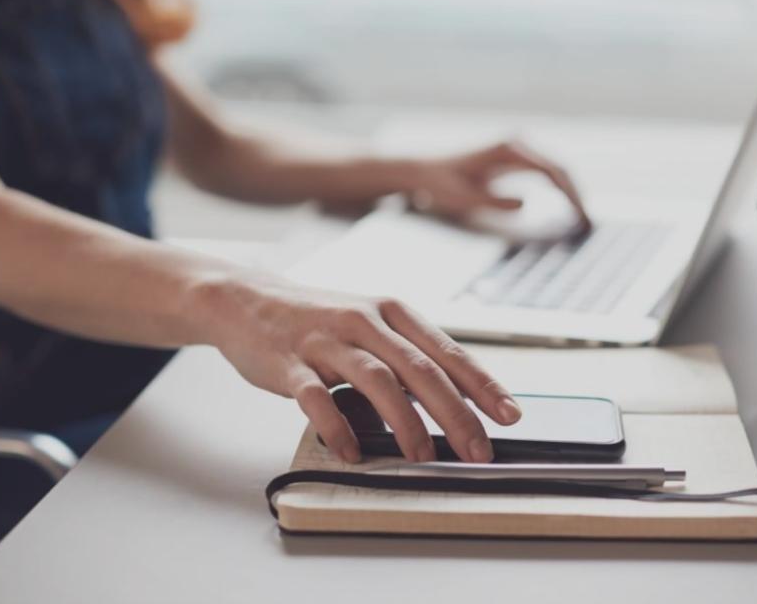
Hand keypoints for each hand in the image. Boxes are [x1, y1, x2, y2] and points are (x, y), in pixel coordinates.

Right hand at [201, 275, 520, 463]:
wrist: (247, 300)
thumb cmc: (319, 319)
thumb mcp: (371, 324)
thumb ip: (408, 356)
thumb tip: (457, 399)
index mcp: (392, 312)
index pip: (448, 351)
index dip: (483, 384)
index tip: (510, 415)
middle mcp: (365, 322)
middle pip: (421, 369)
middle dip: (456, 413)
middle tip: (478, 449)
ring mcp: (327, 341)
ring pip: (378, 380)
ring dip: (405, 422)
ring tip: (424, 456)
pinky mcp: (290, 362)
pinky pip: (317, 398)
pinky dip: (338, 427)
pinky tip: (353, 452)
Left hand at [407, 141, 589, 227]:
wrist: (423, 170)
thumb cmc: (441, 184)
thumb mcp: (464, 198)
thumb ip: (494, 201)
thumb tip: (525, 203)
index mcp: (508, 150)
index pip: (551, 170)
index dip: (570, 194)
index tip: (579, 215)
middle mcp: (517, 144)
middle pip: (560, 168)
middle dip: (576, 195)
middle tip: (588, 223)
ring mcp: (517, 149)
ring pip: (556, 170)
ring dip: (571, 193)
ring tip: (582, 220)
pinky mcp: (515, 158)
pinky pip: (546, 173)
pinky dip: (559, 190)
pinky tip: (567, 208)